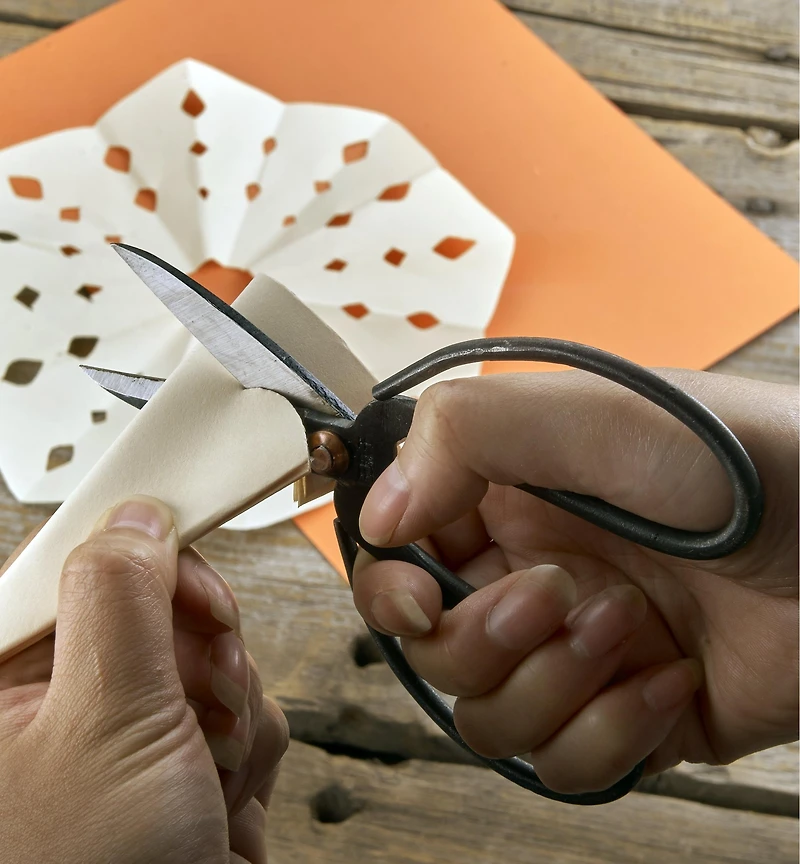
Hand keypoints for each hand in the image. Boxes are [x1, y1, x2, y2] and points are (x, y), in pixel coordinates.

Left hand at [0, 497, 287, 862]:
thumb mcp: (107, 725)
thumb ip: (122, 601)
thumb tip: (135, 516)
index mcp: (6, 682)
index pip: (82, 565)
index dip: (148, 558)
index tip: (196, 547)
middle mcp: (62, 705)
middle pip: (164, 611)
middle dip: (208, 660)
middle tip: (209, 699)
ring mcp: (128, 737)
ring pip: (217, 664)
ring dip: (236, 723)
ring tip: (208, 783)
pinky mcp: (180, 764)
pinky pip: (241, 717)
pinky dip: (247, 761)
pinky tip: (218, 811)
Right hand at [353, 371, 798, 792]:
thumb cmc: (751, 464)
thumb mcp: (602, 414)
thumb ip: (469, 434)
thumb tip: (380, 511)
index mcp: (508, 498)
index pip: (401, 551)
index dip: (390, 585)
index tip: (419, 599)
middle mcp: (532, 572)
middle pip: (434, 647)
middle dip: (486, 637)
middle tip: (558, 595)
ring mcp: (576, 650)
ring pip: (489, 716)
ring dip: (555, 683)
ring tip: (632, 626)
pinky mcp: (623, 715)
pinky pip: (565, 765)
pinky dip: (611, 734)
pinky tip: (669, 679)